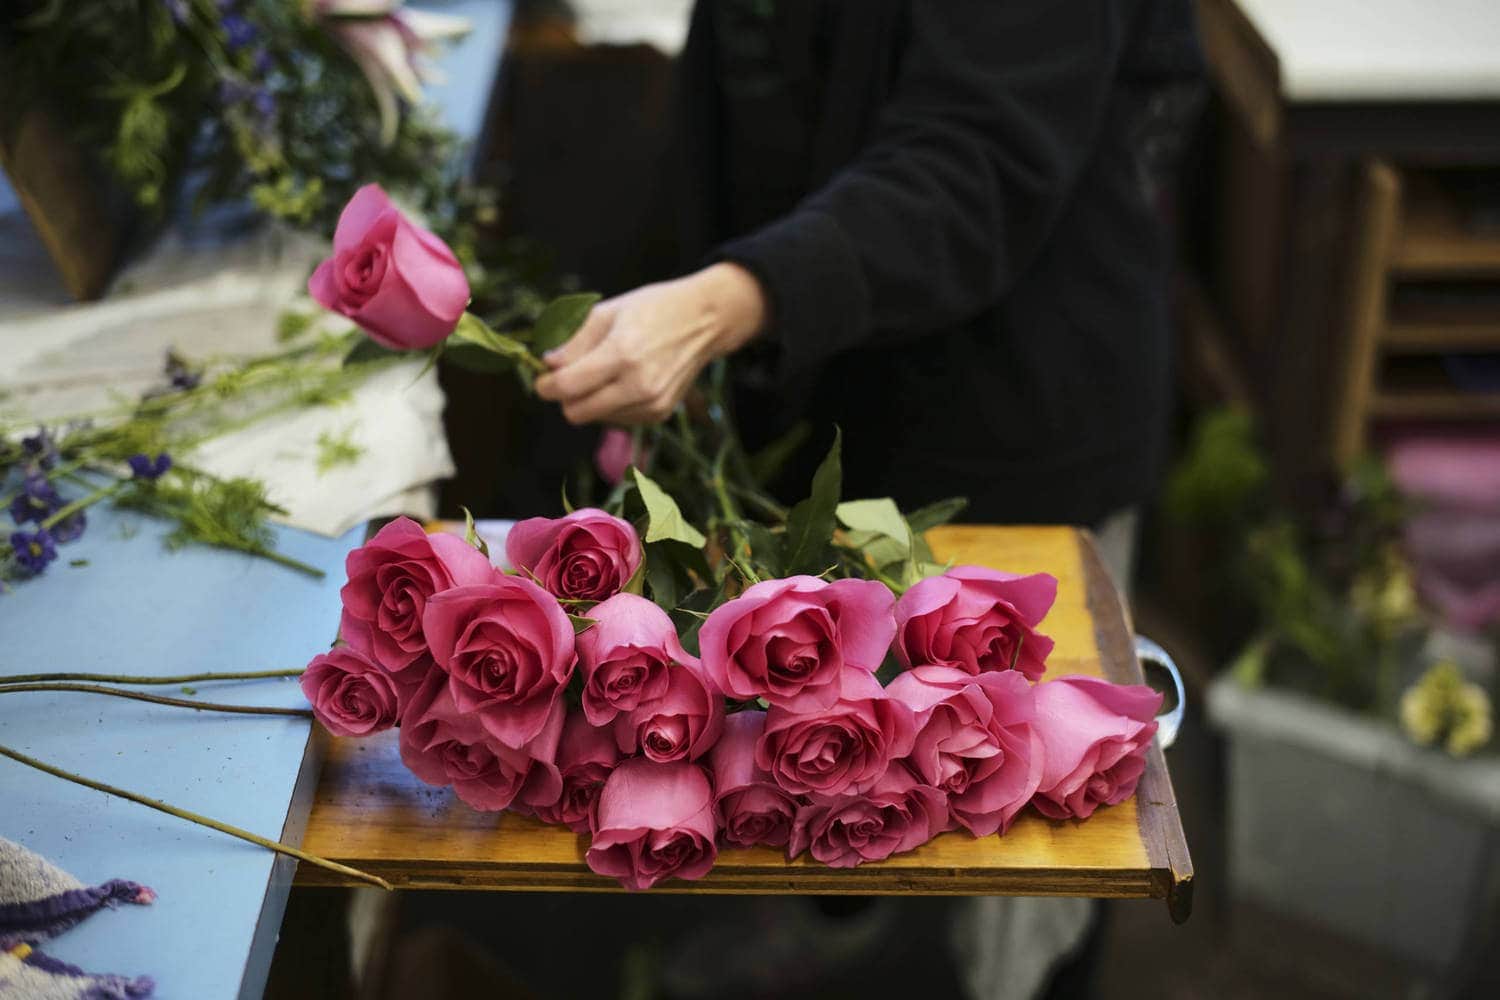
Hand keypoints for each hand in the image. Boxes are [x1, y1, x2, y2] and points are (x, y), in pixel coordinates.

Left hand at [534, 263, 765, 424]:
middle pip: (577, 412)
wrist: (704, 320)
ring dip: (590, 400)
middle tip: (568, 376)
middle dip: (565, 397)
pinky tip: (625, 381)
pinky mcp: (660, 413)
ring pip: (596, 418)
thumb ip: (574, 342)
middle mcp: (638, 385)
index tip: (543, 380)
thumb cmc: (653, 309)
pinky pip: (618, 419)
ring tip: (605, 372)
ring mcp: (651, 403)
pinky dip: (611, 405)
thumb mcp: (608, 312)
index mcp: (622, 354)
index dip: (546, 386)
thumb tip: (548, 365)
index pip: (567, 387)